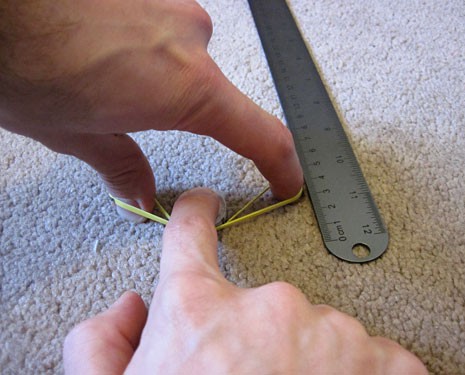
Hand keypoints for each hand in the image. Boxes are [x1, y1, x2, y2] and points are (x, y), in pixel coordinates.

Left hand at [0, 0, 302, 216]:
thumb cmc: (20, 57)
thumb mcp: (74, 132)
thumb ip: (120, 165)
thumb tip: (140, 192)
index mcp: (186, 87)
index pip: (260, 134)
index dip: (280, 165)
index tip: (286, 181)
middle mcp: (191, 40)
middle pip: (209, 95)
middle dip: (177, 113)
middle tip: (131, 115)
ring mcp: (172, 6)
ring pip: (182, 60)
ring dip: (152, 76)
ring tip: (101, 77)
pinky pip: (163, 29)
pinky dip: (141, 48)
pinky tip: (102, 49)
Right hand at [64, 188, 427, 373]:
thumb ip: (100, 344)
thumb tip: (129, 307)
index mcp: (196, 310)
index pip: (188, 235)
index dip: (194, 214)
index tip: (204, 203)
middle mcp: (263, 307)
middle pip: (264, 302)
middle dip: (260, 339)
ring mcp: (327, 331)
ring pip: (319, 330)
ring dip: (311, 361)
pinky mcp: (379, 363)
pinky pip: (379, 354)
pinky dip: (366, 374)